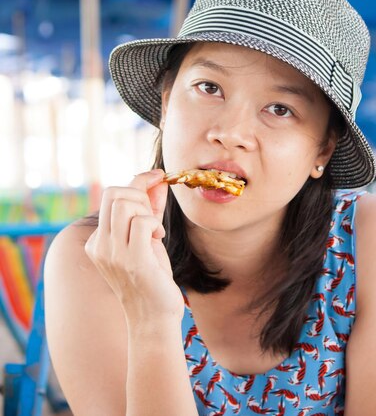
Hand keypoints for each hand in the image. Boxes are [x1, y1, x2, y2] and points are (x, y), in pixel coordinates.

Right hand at [84, 170, 184, 321]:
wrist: (153, 319)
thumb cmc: (151, 279)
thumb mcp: (147, 237)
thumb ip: (150, 208)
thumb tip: (157, 179)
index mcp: (97, 240)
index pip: (112, 195)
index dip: (138, 181)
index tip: (157, 176)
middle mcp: (99, 245)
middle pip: (113, 193)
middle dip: (140, 195)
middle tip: (152, 217)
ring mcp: (112, 253)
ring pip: (124, 203)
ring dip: (146, 209)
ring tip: (153, 229)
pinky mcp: (132, 260)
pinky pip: (141, 222)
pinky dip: (154, 223)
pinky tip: (158, 239)